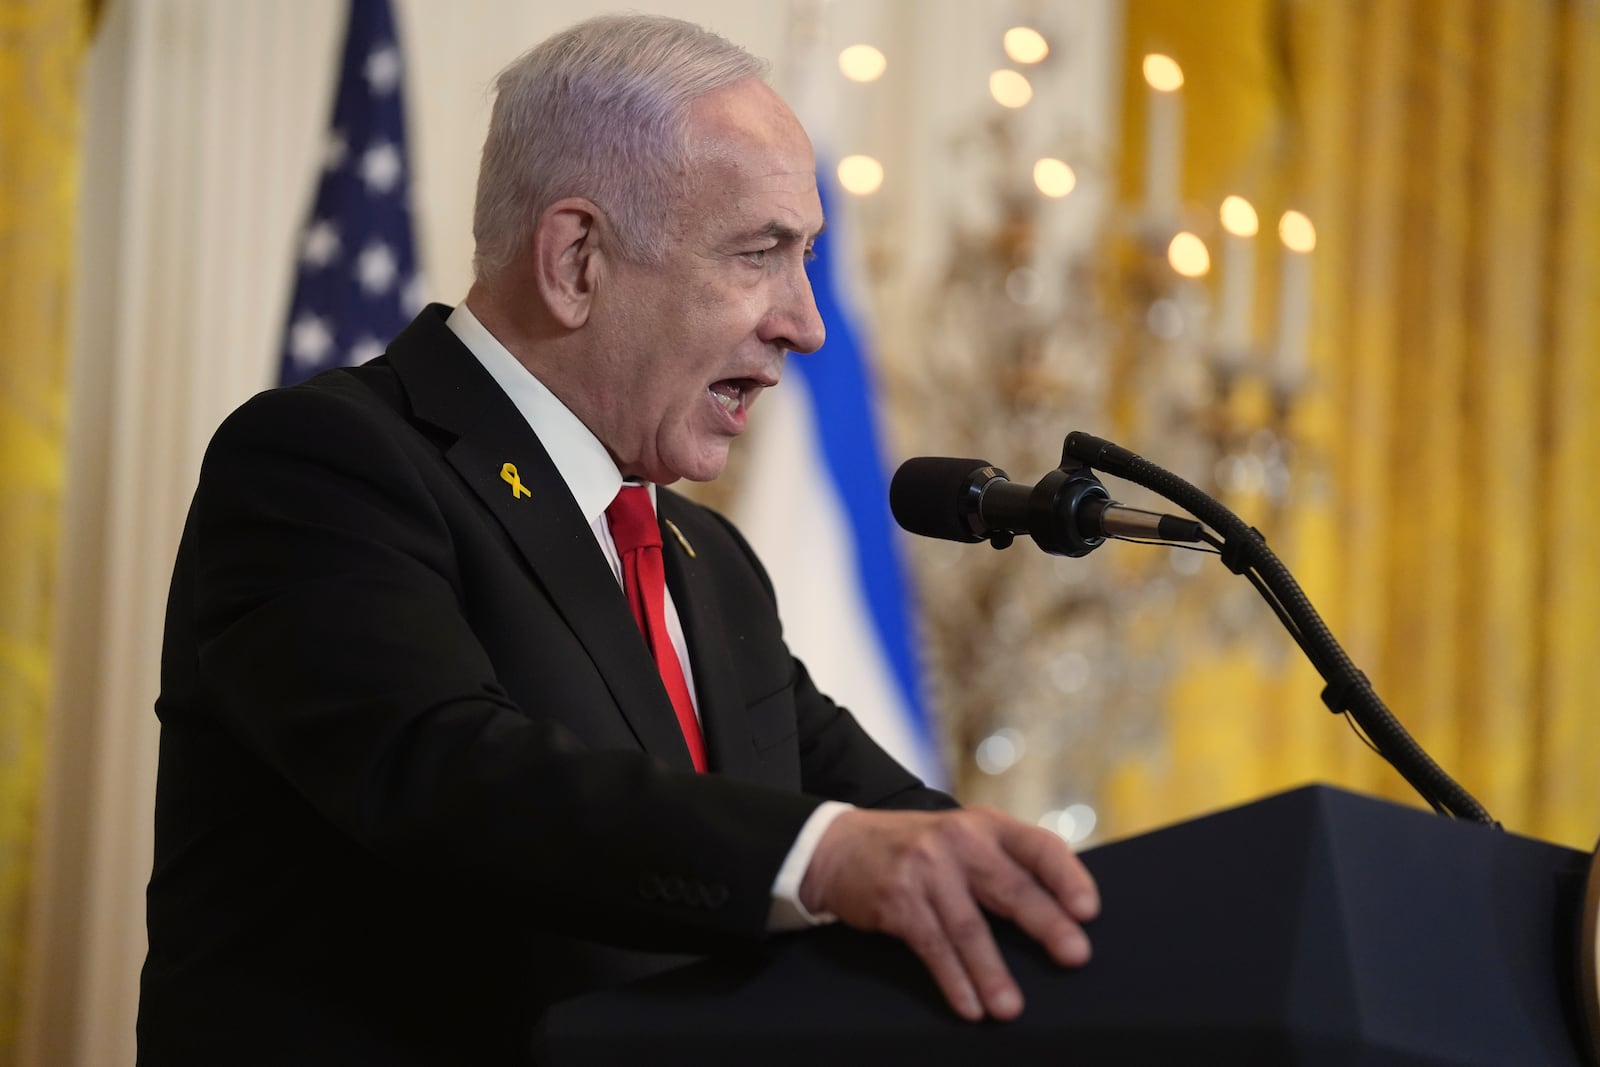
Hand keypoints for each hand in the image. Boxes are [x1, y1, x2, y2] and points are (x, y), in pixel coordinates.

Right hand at [798, 806, 1098, 1022]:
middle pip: (1010, 886)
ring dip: (992, 972)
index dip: (1067, 875)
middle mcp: (959, 840)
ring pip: (969, 926)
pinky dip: (953, 980)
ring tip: (1012, 1008)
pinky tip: (969, 1006)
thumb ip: (1005, 864)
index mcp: (987, 826)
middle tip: (1075, 955)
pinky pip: (932, 946)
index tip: (1089, 909)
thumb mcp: (964, 840)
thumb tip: (1064, 915)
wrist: (840, 846)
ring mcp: (926, 868)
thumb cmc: (919, 851)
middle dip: (1045, 923)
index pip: (1038, 846)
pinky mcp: (897, 898)